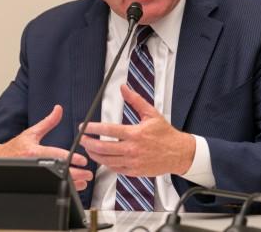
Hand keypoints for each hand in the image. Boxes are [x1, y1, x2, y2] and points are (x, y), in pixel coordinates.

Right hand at [0, 105, 92, 189]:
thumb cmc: (16, 147)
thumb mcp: (32, 132)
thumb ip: (48, 122)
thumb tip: (58, 109)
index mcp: (34, 151)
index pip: (56, 155)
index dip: (70, 158)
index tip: (82, 161)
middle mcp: (34, 164)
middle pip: (58, 171)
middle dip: (76, 174)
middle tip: (88, 175)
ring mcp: (34, 175)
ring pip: (56, 182)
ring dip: (72, 184)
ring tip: (84, 183)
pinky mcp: (34, 181)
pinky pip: (51, 186)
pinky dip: (64, 187)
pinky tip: (74, 186)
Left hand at [79, 85, 195, 176]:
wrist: (178, 153)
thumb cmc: (165, 134)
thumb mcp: (151, 113)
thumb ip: (135, 100)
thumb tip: (124, 88)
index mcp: (135, 133)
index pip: (108, 130)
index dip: (93, 128)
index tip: (84, 126)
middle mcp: (132, 149)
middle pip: (103, 147)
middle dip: (88, 143)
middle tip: (81, 139)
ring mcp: (132, 162)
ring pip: (106, 160)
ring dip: (94, 154)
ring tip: (88, 148)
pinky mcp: (134, 171)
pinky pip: (114, 169)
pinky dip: (105, 163)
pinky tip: (102, 158)